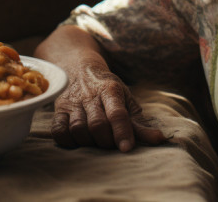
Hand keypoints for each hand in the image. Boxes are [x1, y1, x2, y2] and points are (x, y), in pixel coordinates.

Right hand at [51, 58, 166, 151]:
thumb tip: (159, 139)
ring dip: (88, 142)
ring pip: (77, 129)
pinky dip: (66, 140)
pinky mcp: (59, 110)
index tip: (127, 148)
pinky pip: (58, 130)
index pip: (117, 113)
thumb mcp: (127, 100)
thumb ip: (140, 123)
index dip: (122, 132)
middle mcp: (90, 95)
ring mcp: (72, 103)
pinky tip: (77, 142)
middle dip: (107, 141)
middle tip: (112, 145)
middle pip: (97, 124)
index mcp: (110, 90)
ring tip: (96, 143)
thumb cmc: (108, 90)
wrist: (80, 69)